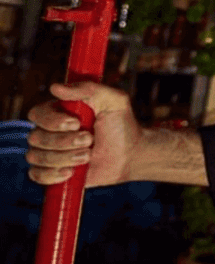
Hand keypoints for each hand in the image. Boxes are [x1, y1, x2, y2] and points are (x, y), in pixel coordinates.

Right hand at [26, 82, 142, 186]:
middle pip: (35, 137)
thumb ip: (89, 89)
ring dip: (64, 158)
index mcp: (58, 111)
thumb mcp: (113, 100)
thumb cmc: (121, 124)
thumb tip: (56, 87)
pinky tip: (72, 172)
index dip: (53, 121)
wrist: (130, 154)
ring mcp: (48, 152)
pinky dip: (53, 175)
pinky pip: (37, 175)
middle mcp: (48, 131)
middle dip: (64, 141)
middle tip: (90, 140)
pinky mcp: (52, 172)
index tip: (76, 123)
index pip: (37, 114)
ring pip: (36, 157)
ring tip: (88, 156)